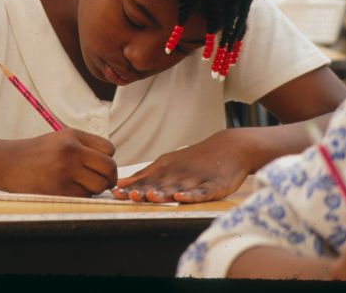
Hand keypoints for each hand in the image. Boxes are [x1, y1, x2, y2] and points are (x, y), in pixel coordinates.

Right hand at [0, 128, 116, 196]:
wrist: (6, 163)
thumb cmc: (34, 154)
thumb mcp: (59, 140)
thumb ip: (83, 148)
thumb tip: (109, 167)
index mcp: (72, 135)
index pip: (109, 149)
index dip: (107, 160)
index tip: (100, 167)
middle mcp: (71, 150)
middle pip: (109, 167)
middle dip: (109, 178)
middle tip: (102, 182)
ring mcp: (65, 169)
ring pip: (99, 185)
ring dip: (94, 189)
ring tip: (79, 186)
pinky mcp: (60, 188)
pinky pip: (84, 196)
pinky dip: (80, 196)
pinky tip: (67, 190)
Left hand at [111, 130, 249, 202]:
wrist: (229, 147)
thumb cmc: (195, 159)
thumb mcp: (168, 163)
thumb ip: (146, 175)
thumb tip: (120, 184)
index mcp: (166, 168)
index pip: (145, 180)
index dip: (131, 188)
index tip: (115, 194)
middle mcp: (178, 173)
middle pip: (159, 184)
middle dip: (143, 191)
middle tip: (128, 196)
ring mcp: (196, 179)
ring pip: (178, 187)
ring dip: (164, 192)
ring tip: (151, 196)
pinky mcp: (214, 185)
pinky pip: (202, 192)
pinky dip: (192, 195)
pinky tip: (182, 196)